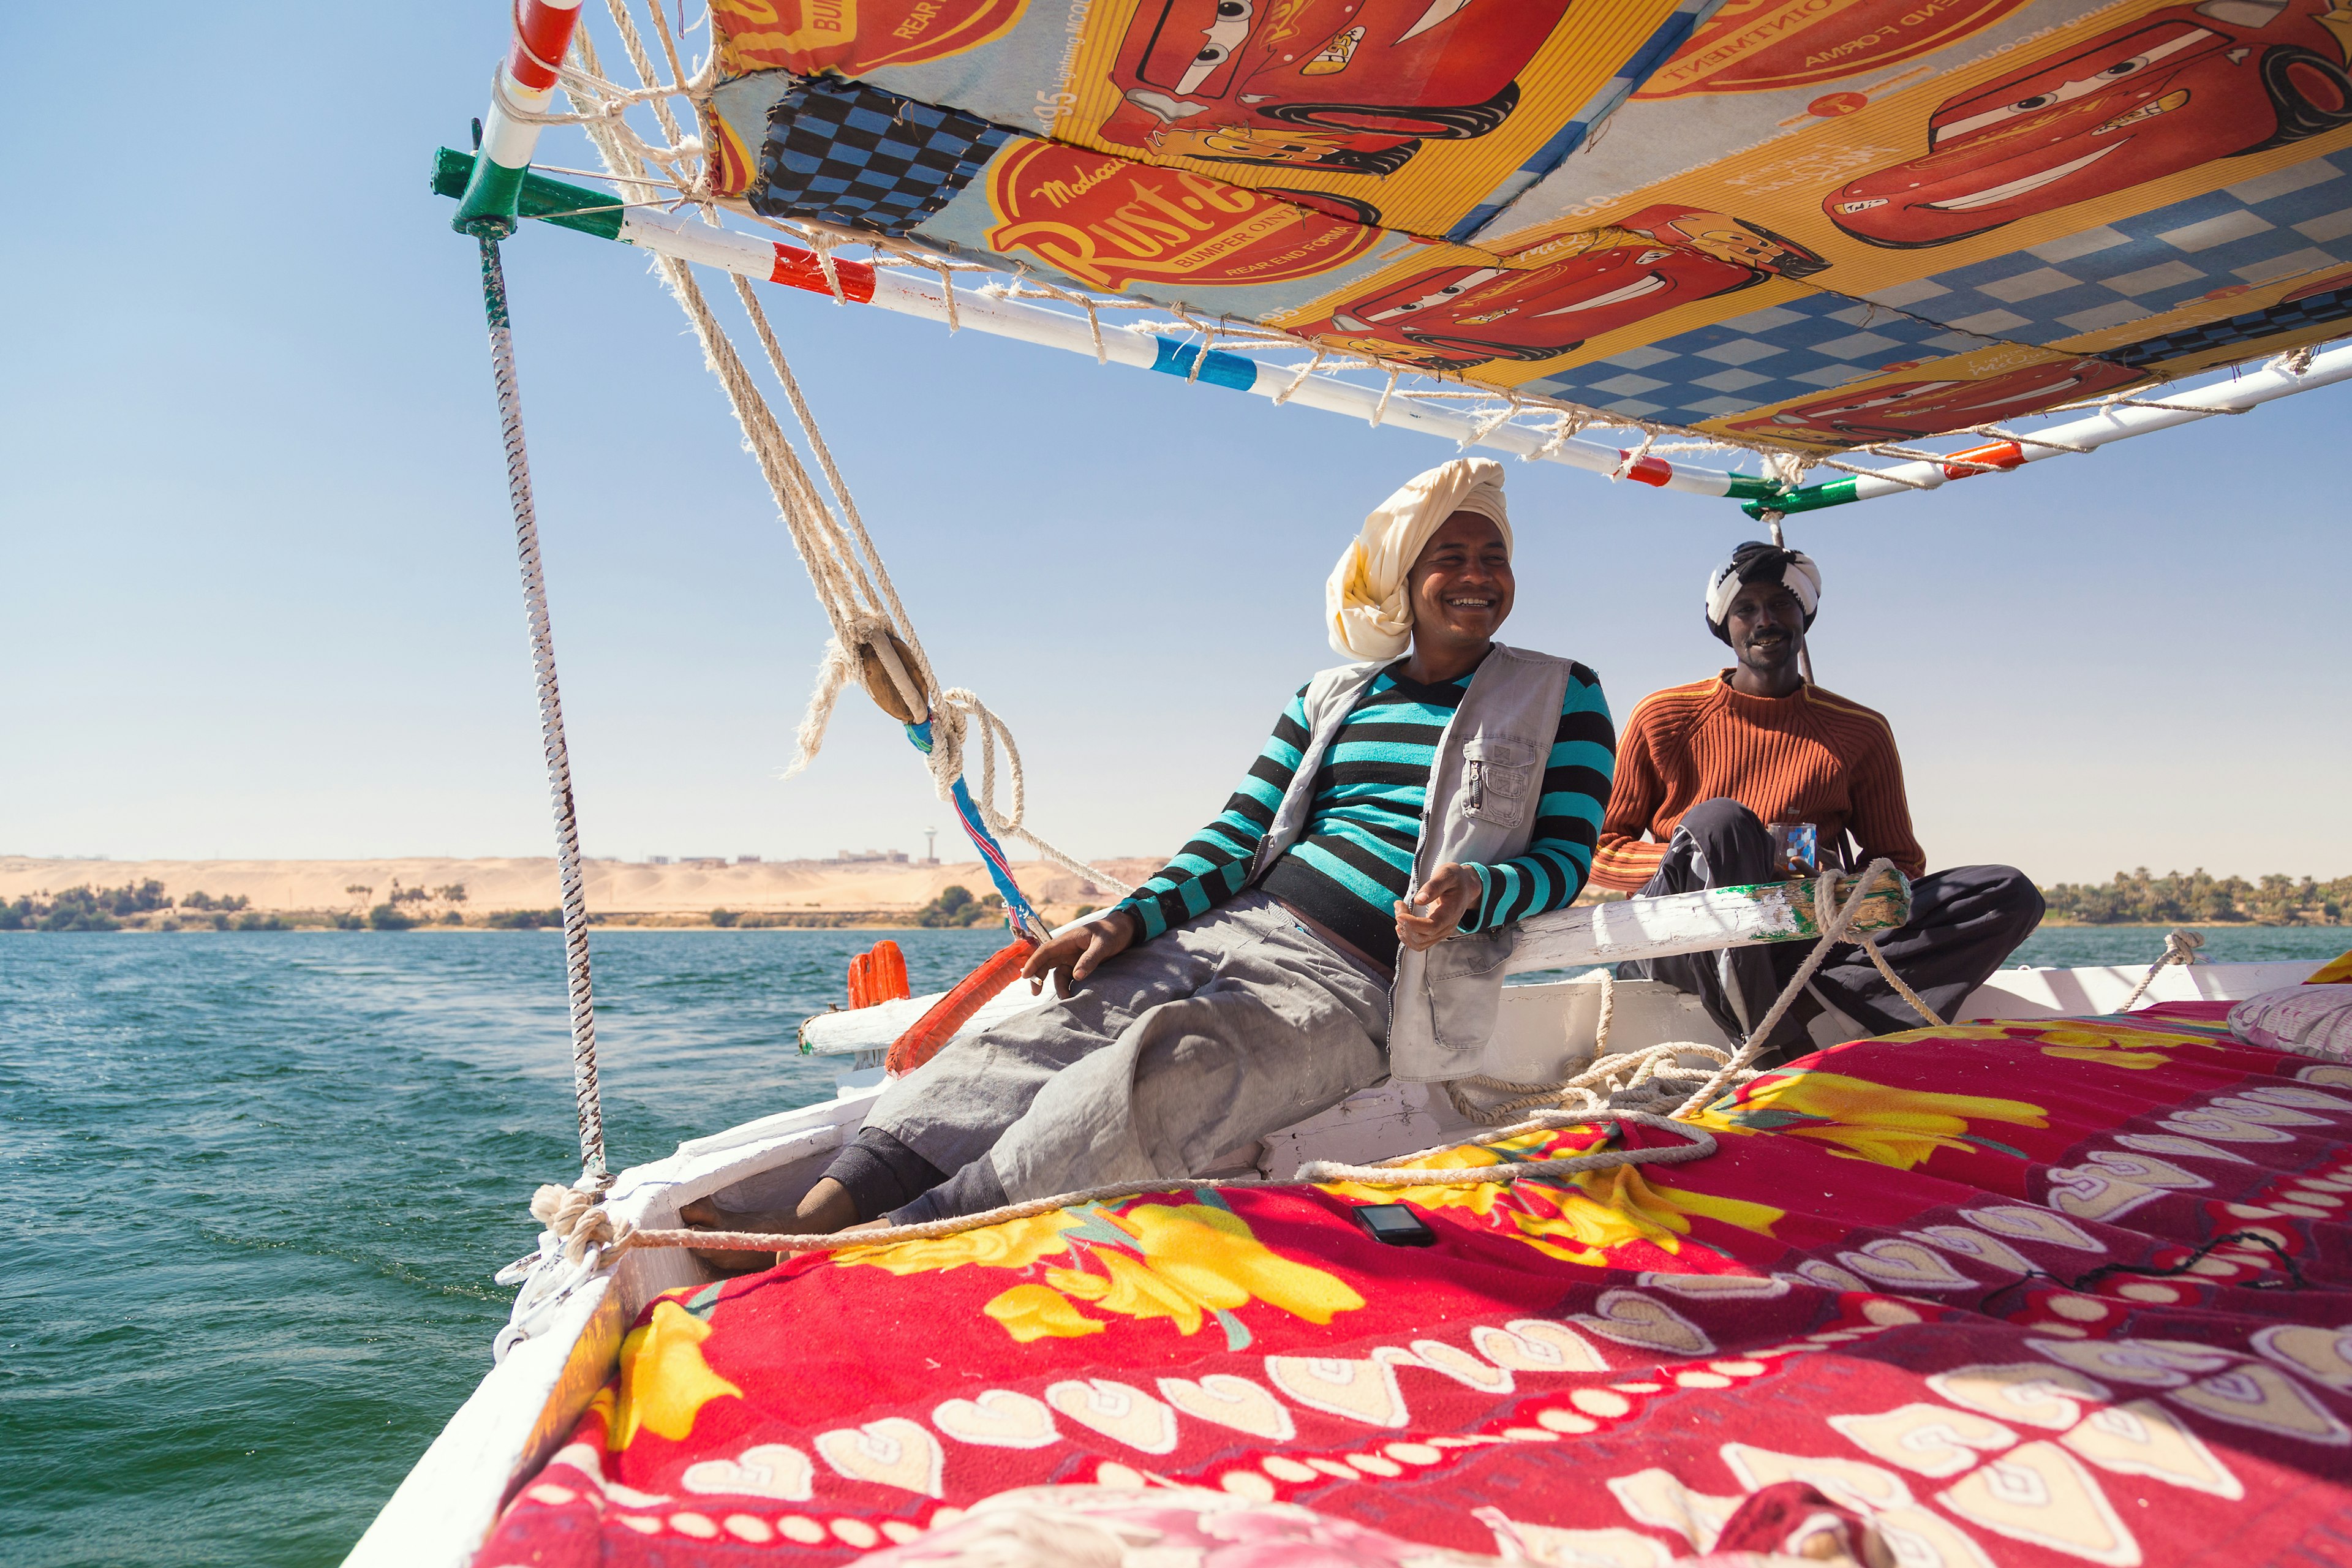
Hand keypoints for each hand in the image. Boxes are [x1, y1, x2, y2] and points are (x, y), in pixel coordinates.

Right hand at [1022, 909, 1137, 997]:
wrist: (1126, 931)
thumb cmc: (1113, 933)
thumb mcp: (1103, 944)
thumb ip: (1090, 959)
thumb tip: (1076, 977)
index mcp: (1068, 940)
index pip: (1046, 951)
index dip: (1034, 962)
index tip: (1025, 975)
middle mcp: (1067, 949)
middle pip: (1047, 963)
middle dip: (1038, 977)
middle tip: (1035, 992)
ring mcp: (1073, 958)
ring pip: (1058, 973)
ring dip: (1058, 986)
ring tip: (1065, 1000)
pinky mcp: (1080, 965)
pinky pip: (1069, 978)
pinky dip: (1068, 987)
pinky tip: (1072, 997)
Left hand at [1395, 863, 1479, 952]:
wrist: (1466, 886)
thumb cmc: (1456, 879)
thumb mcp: (1446, 874)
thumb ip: (1433, 886)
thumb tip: (1419, 900)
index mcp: (1451, 912)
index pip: (1432, 927)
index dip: (1413, 924)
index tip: (1400, 914)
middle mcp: (1448, 926)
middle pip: (1423, 937)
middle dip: (1405, 924)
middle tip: (1398, 905)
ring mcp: (1442, 932)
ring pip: (1419, 944)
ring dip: (1404, 932)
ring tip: (1399, 913)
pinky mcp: (1436, 933)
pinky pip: (1419, 943)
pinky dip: (1407, 936)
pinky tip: (1402, 923)